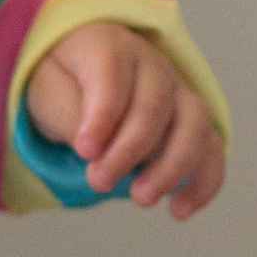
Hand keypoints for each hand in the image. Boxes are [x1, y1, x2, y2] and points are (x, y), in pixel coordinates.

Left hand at [23, 23, 224, 219]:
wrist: (81, 74)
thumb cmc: (62, 81)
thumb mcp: (46, 90)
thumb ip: (66, 113)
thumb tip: (92, 149)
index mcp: (108, 46)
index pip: (113, 72)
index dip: (102, 113)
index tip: (85, 151)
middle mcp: (151, 65)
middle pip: (155, 103)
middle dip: (129, 149)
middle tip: (98, 181)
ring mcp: (177, 93)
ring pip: (193, 123)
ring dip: (172, 166)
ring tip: (141, 199)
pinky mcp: (191, 124)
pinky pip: (211, 149)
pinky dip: (203, 181)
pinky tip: (180, 211)